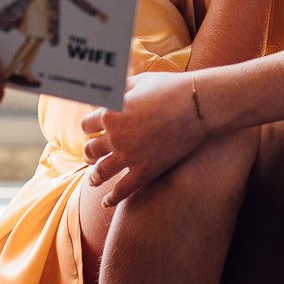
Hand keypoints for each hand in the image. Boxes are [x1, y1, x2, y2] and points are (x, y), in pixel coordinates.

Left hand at [79, 70, 208, 205]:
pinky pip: (121, 190)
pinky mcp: (145, 171)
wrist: (197, 105)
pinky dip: (111, 198)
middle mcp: (114, 136)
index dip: (89, 129)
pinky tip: (106, 202)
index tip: (92, 133)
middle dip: (89, 154)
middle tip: (91, 158)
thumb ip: (120, 89)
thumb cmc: (170, 88)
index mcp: (110, 113)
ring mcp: (128, 156)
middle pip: (90, 150)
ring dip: (94, 177)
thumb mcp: (140, 81)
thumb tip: (110, 91)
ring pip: (100, 172)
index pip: (87, 125)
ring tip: (94, 180)